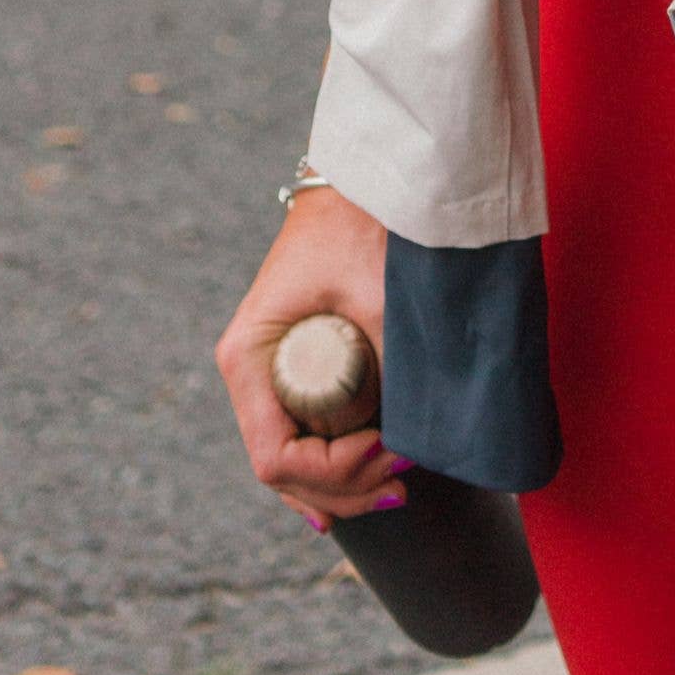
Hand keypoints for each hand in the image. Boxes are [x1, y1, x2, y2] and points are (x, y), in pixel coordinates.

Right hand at [215, 186, 409, 526]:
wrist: (363, 177)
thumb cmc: (364, 227)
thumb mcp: (381, 298)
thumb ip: (396, 363)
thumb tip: (425, 434)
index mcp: (250, 357)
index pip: (276, 456)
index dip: (331, 472)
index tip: (389, 449)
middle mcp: (250, 373)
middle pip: (283, 469)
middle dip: (343, 487)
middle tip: (405, 481)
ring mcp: (268, 373)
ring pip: (291, 459)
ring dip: (340, 485)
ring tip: (397, 487)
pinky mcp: (293, 367)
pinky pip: (300, 435)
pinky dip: (326, 468)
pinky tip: (348, 497)